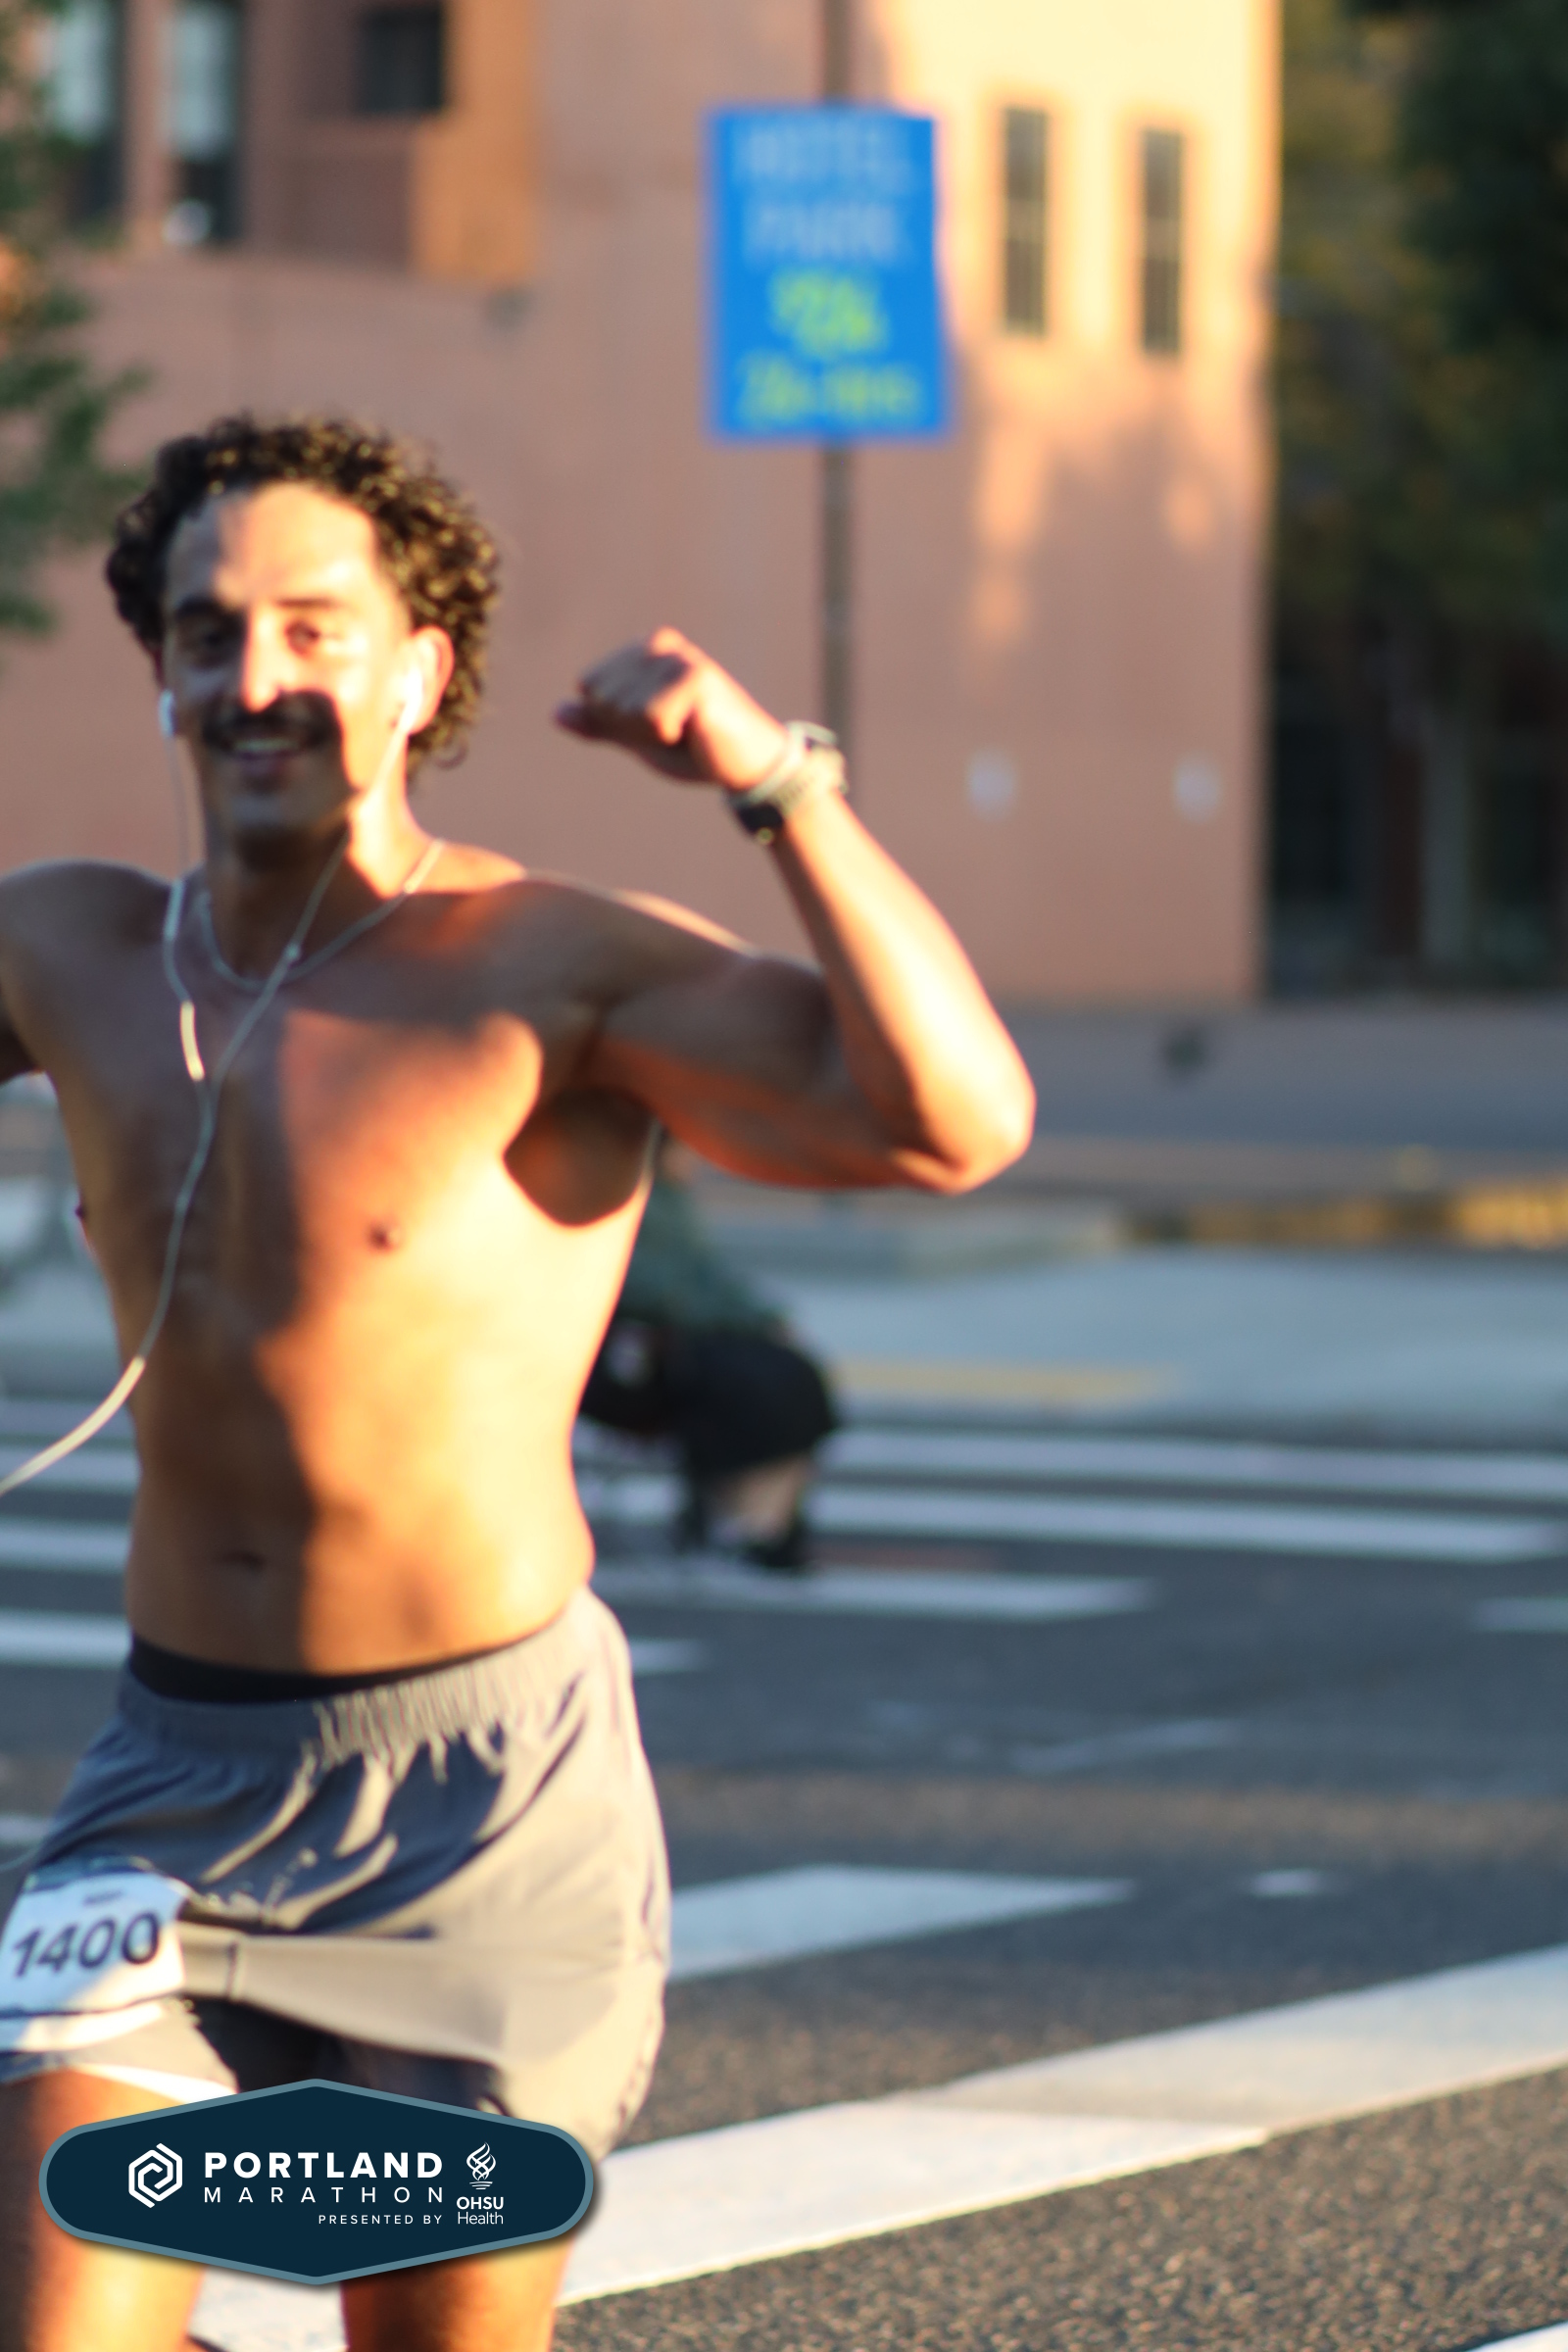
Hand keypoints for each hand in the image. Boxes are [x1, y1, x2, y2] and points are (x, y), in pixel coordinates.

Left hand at [554, 629, 789, 790]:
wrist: (748, 766)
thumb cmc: (695, 750)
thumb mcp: (638, 736)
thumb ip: (601, 723)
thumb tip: (556, 712)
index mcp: (644, 650)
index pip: (590, 688)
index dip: (617, 722)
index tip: (657, 726)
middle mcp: (660, 645)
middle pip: (605, 699)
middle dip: (634, 730)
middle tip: (677, 733)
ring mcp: (679, 659)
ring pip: (625, 710)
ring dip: (653, 736)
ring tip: (688, 732)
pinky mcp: (696, 679)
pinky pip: (651, 720)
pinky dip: (669, 738)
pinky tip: (698, 732)